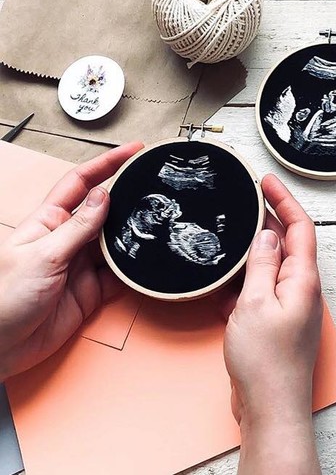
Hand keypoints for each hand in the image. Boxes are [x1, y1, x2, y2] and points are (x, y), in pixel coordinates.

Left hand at [0, 142, 142, 380]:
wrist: (0, 349)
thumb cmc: (4, 298)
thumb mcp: (42, 256)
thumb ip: (78, 228)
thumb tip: (103, 196)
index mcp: (49, 222)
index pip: (81, 183)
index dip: (106, 164)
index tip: (131, 151)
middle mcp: (68, 240)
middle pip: (104, 212)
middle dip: (128, 199)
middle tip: (154, 188)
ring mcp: (80, 265)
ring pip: (115, 243)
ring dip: (133, 237)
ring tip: (156, 226)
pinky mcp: (90, 291)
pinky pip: (118, 275)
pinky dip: (132, 271)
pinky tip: (144, 264)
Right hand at [221, 174, 322, 473]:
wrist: (269, 409)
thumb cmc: (267, 362)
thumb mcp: (256, 303)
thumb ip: (262, 265)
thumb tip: (268, 233)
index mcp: (302, 280)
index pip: (300, 227)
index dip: (284, 200)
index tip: (267, 181)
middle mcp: (300, 290)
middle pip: (287, 244)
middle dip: (268, 220)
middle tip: (244, 202)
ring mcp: (287, 306)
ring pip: (269, 267)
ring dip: (251, 253)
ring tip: (229, 238)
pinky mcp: (273, 323)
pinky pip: (259, 292)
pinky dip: (243, 282)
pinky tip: (224, 283)